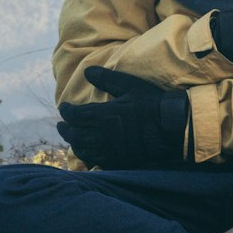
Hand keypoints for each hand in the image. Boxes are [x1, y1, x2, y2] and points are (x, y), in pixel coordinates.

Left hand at [57, 67, 189, 169]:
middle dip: (65, 129)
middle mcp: (100, 134)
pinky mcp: (118, 161)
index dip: (66, 111)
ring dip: (74, 143)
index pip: (74, 115)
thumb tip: (86, 71)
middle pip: (73, 134)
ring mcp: (108, 150)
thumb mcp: (128, 85)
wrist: (170, 126)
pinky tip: (89, 153)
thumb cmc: (149, 102)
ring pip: (82, 149)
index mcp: (100, 114)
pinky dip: (88, 157)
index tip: (64, 108)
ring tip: (73, 139)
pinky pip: (96, 161)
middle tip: (61, 125)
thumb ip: (106, 78)